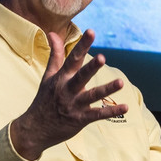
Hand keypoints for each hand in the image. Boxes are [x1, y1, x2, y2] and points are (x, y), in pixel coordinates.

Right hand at [9, 29, 127, 160]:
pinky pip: (97, 115)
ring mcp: (74, 105)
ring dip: (106, 89)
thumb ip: (55, 55)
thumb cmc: (44, 99)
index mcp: (61, 78)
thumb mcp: (48, 76)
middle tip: (102, 57)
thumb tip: (53, 33)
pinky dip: (111, 111)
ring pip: (92, 96)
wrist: (35, 129)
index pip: (72, 58)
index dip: (82, 45)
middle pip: (81, 76)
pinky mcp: (80, 119)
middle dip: (91, 67)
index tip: (91, 32)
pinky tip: (125, 107)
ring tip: (121, 82)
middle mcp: (67, 90)